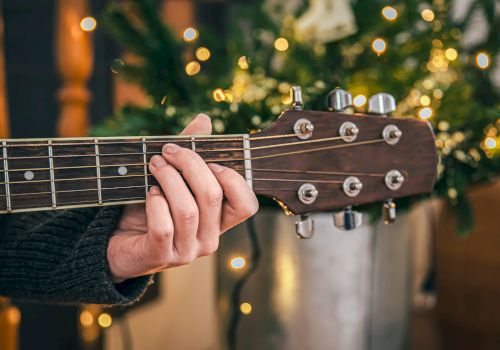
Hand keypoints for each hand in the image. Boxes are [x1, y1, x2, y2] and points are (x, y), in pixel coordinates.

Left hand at [107, 114, 258, 281]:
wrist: (117, 238)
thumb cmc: (150, 205)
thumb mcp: (174, 176)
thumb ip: (191, 150)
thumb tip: (204, 119)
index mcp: (219, 221)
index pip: (247, 205)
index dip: (233, 180)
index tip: (210, 160)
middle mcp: (209, 239)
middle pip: (213, 197)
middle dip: (190, 165)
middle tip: (168, 150)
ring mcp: (186, 251)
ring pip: (188, 210)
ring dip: (168, 179)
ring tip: (154, 164)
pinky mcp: (161, 257)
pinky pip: (164, 227)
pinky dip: (155, 204)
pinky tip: (149, 193)